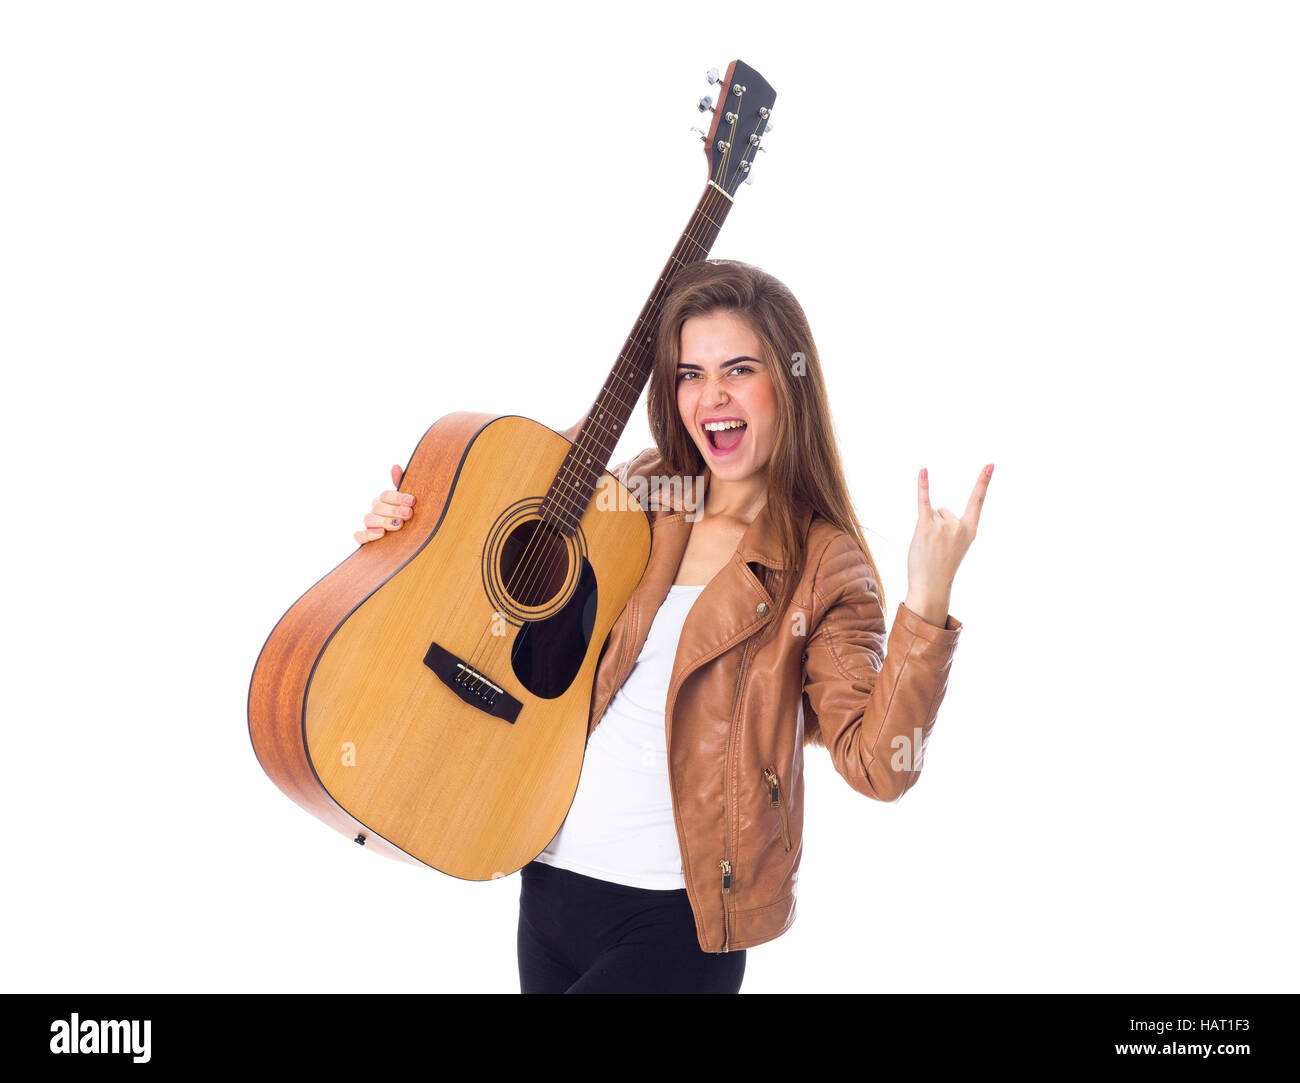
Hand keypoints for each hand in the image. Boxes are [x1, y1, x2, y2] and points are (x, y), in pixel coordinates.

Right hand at [354, 464, 415, 544]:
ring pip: (369, 519)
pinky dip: (368, 534)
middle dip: (394, 510)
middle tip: (409, 513)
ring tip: (399, 524)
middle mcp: (374, 511)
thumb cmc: (407, 515)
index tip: (412, 501)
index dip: (398, 497)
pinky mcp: (365, 538)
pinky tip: (381, 533)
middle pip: (378, 507)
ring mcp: (369, 524)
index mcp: (383, 500)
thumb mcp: (407, 501)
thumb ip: (401, 484)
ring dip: (384, 521)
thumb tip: (395, 467)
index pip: (385, 495)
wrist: (409, 537)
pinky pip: (359, 536)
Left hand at [903, 464, 991, 624]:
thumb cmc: (940, 567)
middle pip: (944, 511)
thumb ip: (950, 525)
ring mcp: (943, 526)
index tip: (990, 464)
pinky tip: (924, 471)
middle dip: (936, 525)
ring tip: (926, 547)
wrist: (930, 587)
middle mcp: (959, 526)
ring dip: (926, 527)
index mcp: (970, 530)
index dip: (983, 482)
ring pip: (932, 513)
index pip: (977, 501)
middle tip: (935, 548)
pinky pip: (924, 501)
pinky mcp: (926, 526)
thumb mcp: (954, 545)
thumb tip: (934, 508)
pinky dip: (923, 486)